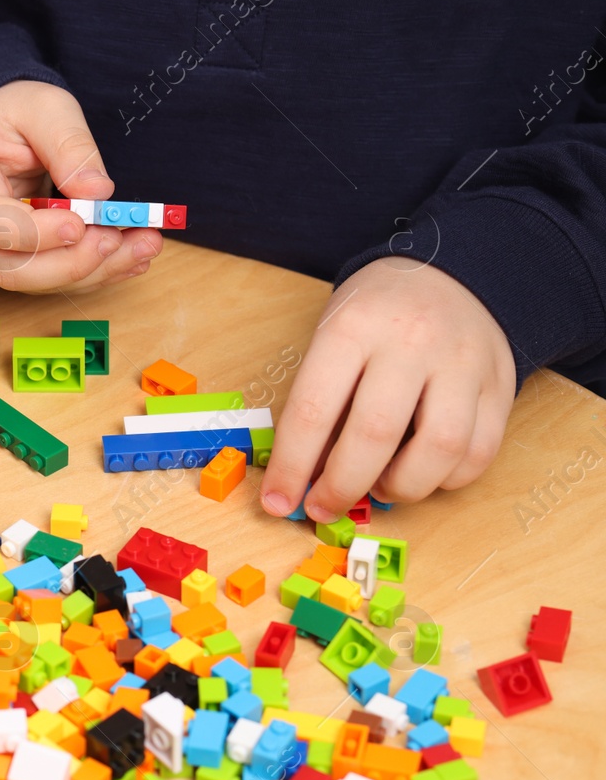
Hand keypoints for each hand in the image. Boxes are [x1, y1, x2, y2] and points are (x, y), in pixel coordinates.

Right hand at [0, 80, 162, 292]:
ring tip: (142, 246)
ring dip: (91, 271)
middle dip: (72, 263)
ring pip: (29, 282)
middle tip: (121, 240)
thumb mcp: (41, 106)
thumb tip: (98, 192)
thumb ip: (69, 144)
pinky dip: (88, 272)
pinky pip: (42, 278)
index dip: (36, 233)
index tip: (81, 223)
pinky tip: (127, 257)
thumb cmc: (4, 115)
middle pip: (8, 269)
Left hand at [262, 258, 516, 520]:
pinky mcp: (502, 385)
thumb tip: (303, 475)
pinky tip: (422, 472)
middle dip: (342, 487)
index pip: (313, 410)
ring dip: (402, 488)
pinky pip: (479, 452)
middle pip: (376, 435)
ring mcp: (464, 363)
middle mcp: (412, 342)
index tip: (278, 502)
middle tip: (324, 507)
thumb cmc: (375, 315)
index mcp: (354, 328)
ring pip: (440, 450)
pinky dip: (447, 479)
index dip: (292, 467)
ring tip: (380, 486)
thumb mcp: (332, 337)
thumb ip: (320, 400)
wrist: (451, 273)